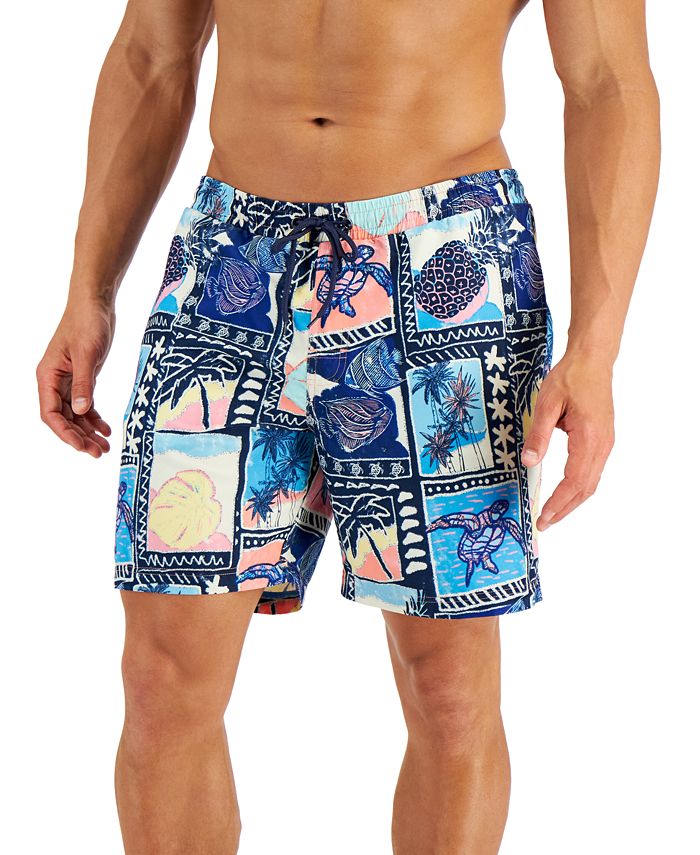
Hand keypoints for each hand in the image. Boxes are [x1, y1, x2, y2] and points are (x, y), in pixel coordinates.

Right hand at [36, 298, 115, 457]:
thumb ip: (83, 383)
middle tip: (98, 453)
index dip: (64, 433)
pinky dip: (94, 418)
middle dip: (79, 437)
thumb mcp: (87, 354)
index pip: (50, 413)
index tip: (81, 447)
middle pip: (63, 418)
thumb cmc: (87, 323)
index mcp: (48, 376)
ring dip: (88, 431)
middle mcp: (54, 381)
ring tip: (105, 447)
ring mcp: (68, 380)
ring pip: (75, 414)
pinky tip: (106, 429)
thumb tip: (81, 410)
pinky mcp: (82, 377)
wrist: (95, 303)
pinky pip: (85, 404)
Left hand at [520, 354, 614, 530]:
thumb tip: (529, 462)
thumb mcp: (547, 403)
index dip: (558, 502)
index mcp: (588, 437)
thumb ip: (539, 434)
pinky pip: (592, 471)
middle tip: (544, 523)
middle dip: (565, 509)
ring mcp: (605, 443)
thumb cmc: (570, 377)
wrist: (593, 360)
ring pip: (591, 482)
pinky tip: (565, 492)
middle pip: (585, 488)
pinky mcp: (603, 440)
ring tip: (552, 513)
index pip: (574, 481)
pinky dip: (578, 487)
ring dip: (572, 501)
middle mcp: (602, 444)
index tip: (544, 517)